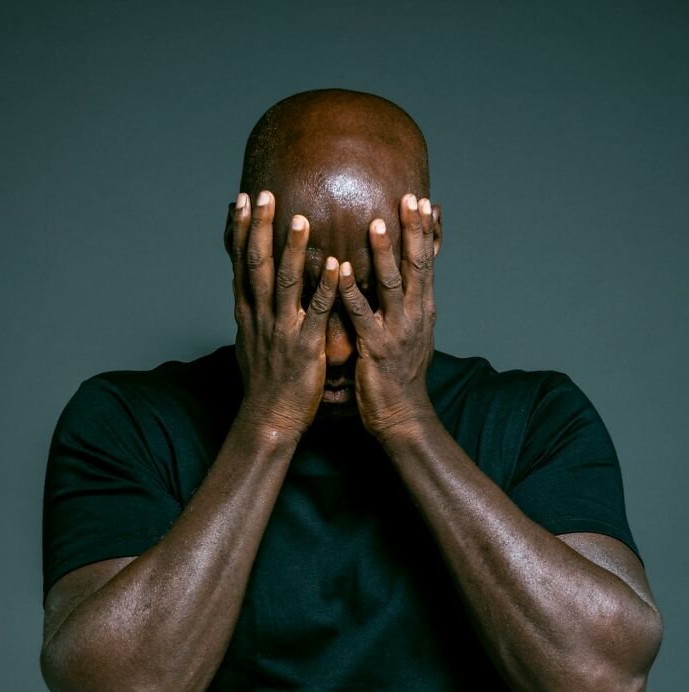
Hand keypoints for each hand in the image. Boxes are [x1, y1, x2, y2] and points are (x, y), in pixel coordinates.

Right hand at [231, 190, 338, 441]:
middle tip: (264, 195)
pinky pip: (316, 313)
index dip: (240, 231)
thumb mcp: (252, 340)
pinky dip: (324, 288)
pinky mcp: (304, 348)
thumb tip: (249, 290)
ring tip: (301, 218)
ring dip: (293, 250)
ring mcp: (281, 331)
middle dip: (259, 228)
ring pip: (285, 284)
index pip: (240, 264)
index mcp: (248, 313)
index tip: (241, 201)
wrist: (269, 419)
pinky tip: (334, 266)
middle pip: (256, 265)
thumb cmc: (266, 381)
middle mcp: (260, 317)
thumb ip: (254, 311)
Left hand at [336, 193, 436, 440]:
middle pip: (417, 266)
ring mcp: (397, 331)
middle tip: (408, 198)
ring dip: (384, 255)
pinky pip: (362, 315)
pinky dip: (351, 291)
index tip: (422, 199)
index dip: (426, 231)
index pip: (428, 262)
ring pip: (392, 286)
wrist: (402, 415)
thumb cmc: (401, 372)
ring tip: (374, 224)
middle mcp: (415, 315)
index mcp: (423, 308)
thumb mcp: (413, 331)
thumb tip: (409, 277)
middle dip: (413, 231)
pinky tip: (340, 271)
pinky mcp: (375, 348)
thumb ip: (410, 301)